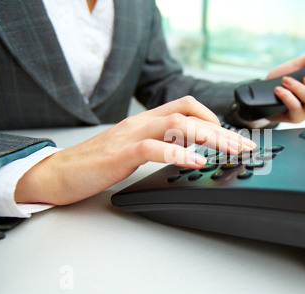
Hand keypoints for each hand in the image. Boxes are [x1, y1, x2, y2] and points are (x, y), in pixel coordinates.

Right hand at [15, 96, 255, 205]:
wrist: (60, 173)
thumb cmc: (98, 163)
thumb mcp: (135, 149)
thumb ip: (160, 145)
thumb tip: (191, 154)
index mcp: (147, 121)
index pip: (187, 107)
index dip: (214, 118)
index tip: (233, 137)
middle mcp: (142, 123)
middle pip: (190, 115)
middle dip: (222, 130)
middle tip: (244, 146)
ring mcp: (131, 135)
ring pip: (177, 125)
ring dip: (209, 137)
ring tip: (230, 151)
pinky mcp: (120, 154)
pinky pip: (154, 148)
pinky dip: (179, 154)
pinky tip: (196, 163)